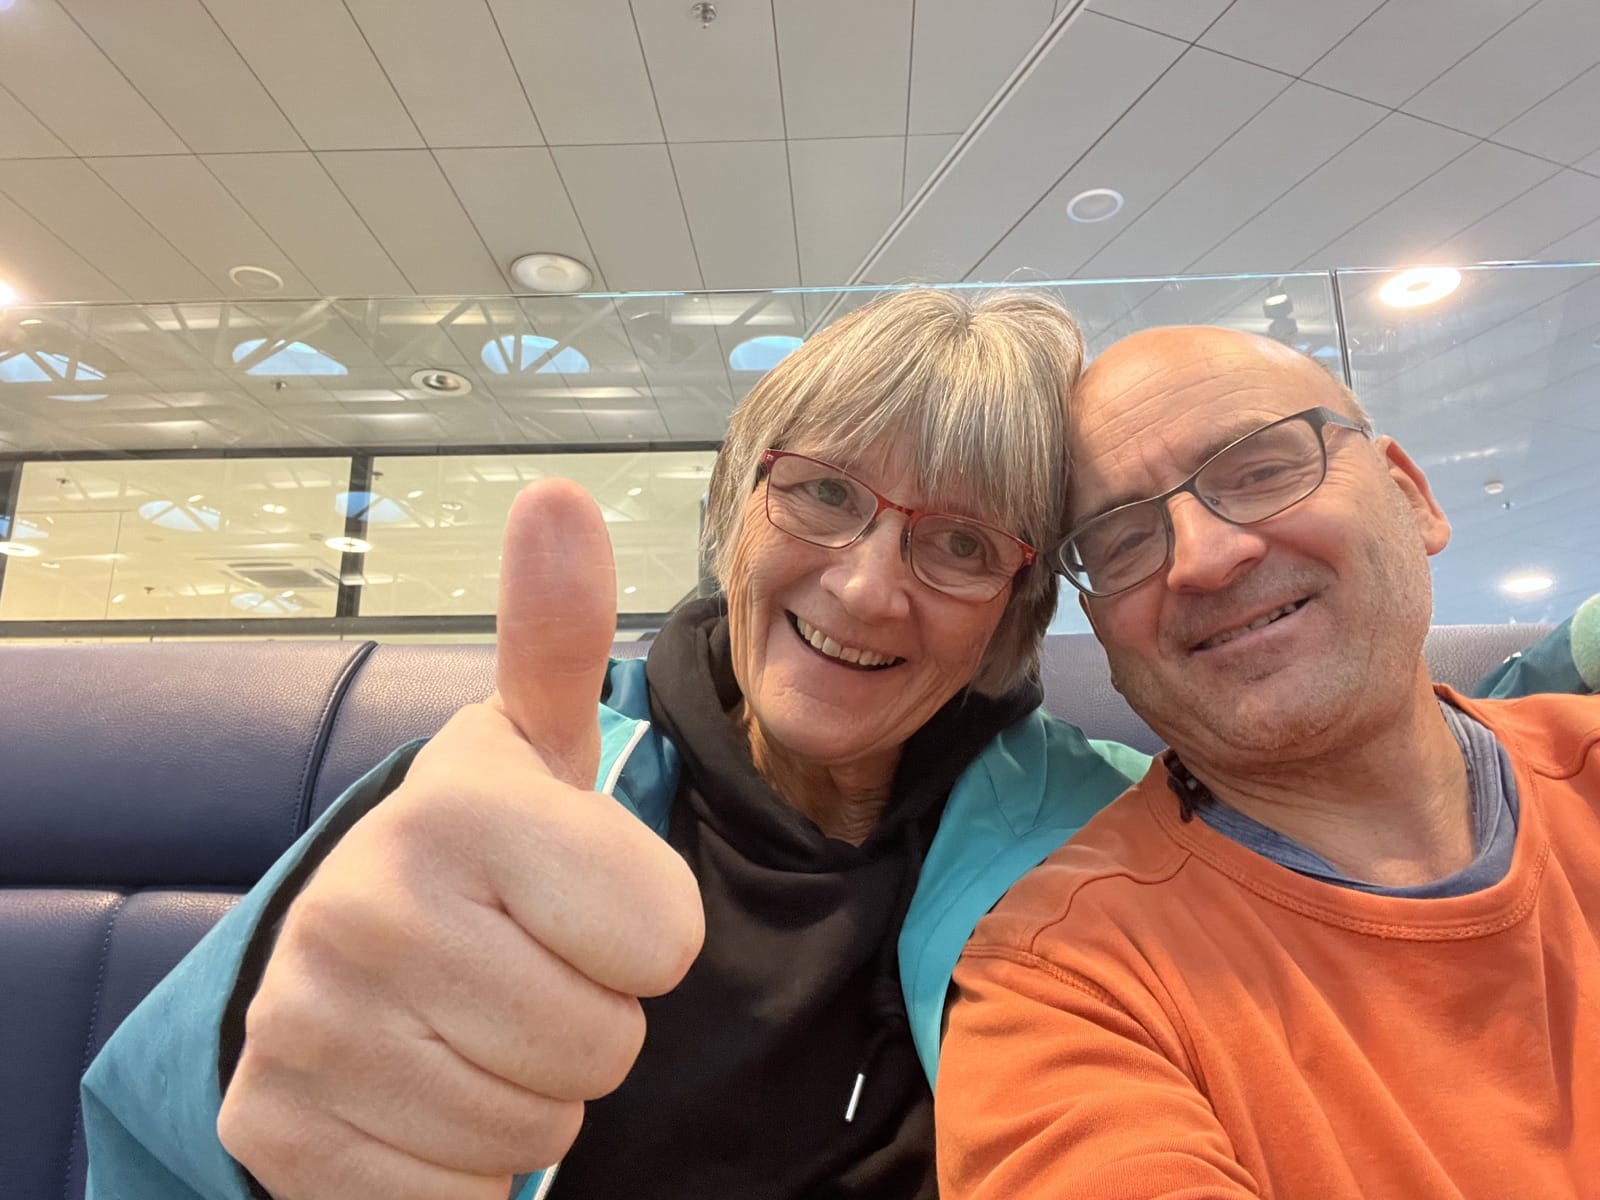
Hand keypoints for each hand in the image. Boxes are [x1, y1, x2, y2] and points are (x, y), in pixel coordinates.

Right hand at [218, 479, 705, 1199]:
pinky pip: (460, 1193)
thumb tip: (557, 496)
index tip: (582, 903)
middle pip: (609, 1042)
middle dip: (586, 1015)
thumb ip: (555, 633)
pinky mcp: (282, 1128)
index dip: (645, 933)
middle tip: (523, 966)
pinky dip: (462, 1160)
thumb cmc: (476, 854)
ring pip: (539, 1126)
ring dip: (530, 1088)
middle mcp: (368, 906)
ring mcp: (313, 1024)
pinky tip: (424, 1086)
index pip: (666, 941)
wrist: (336, 949)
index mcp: (459, 806)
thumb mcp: (531, 747)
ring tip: (474, 1020)